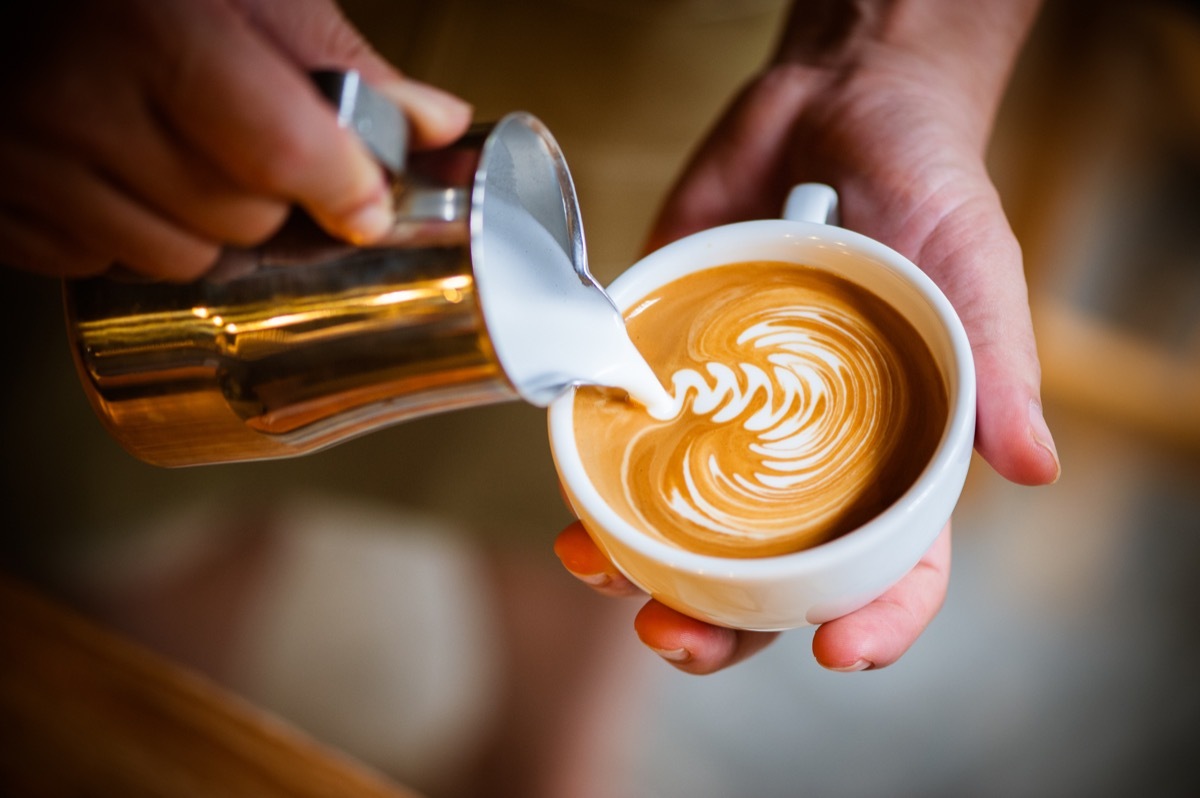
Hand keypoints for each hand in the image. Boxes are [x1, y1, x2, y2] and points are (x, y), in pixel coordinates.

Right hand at [0, 0, 471, 279]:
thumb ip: (340, 62)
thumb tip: (432, 123)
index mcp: (151, 30)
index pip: (285, 154)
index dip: (343, 186)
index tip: (365, 199)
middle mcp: (75, 101)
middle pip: (243, 220)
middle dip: (274, 195)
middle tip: (252, 140)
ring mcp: (28, 163)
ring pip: (180, 259)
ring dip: (206, 226)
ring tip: (182, 150)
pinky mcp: (1, 207)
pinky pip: (102, 267)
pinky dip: (131, 236)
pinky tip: (123, 173)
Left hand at [557, 0, 1056, 672]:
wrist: (836, 103)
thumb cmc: (927, 189)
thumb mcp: (975, 267)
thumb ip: (997, 364)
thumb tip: (1033, 468)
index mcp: (894, 453)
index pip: (894, 562)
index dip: (876, 618)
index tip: (838, 651)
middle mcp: (805, 453)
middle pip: (768, 573)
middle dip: (720, 624)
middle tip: (671, 637)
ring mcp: (729, 413)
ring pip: (683, 521)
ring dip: (636, 564)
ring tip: (596, 570)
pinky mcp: (667, 363)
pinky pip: (628, 431)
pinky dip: (594, 470)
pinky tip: (571, 492)